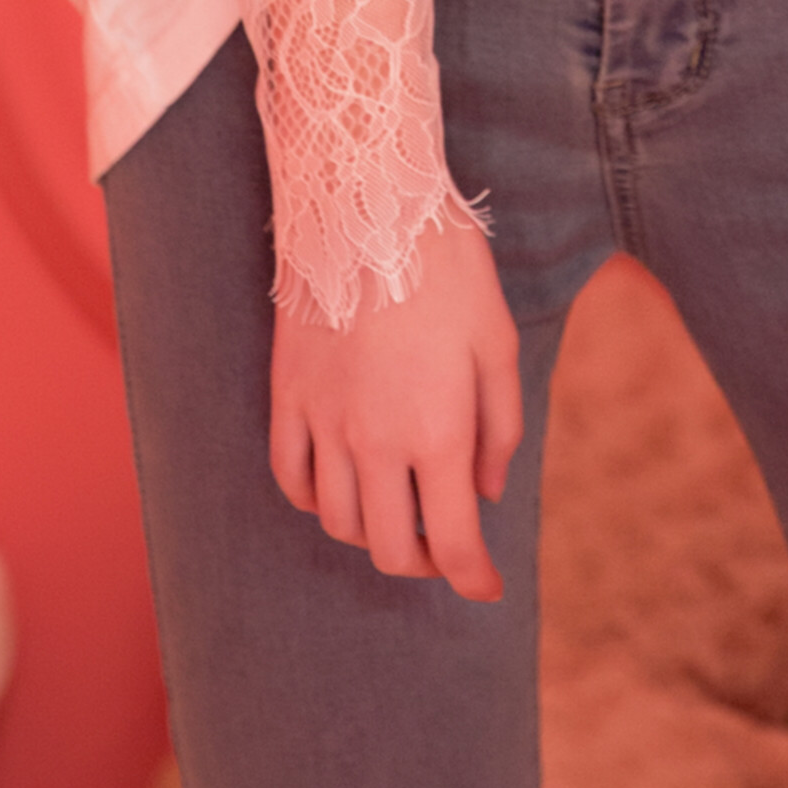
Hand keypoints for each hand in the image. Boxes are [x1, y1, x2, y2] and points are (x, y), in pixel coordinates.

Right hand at [267, 215, 521, 600]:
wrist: (366, 201)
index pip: (452, 542)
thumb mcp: (498, 341)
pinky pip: (290, 478)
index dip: (473, 578)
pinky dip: (313, 500)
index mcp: (438, 432)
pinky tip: (338, 483)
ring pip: (337, 523)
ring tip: (394, 509)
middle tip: (442, 542)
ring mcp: (324, 423)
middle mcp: (376, 443)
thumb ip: (499, 427)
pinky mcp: (288, 397)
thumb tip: (486, 492)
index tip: (487, 586)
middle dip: (423, 560)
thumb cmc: (446, 267)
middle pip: (389, 548)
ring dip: (370, 533)